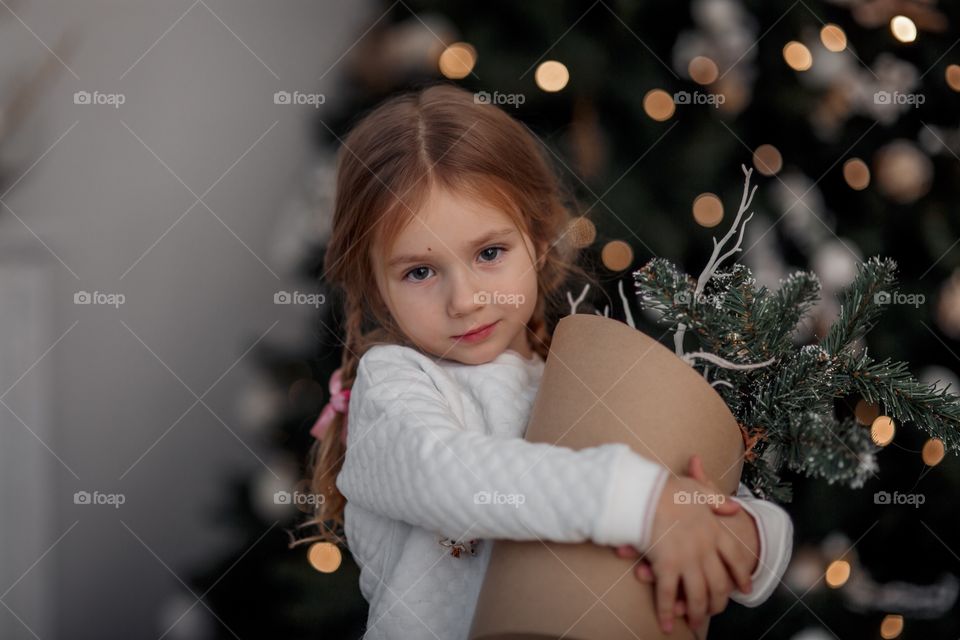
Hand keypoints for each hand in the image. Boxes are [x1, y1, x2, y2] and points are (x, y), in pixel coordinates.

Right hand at [614, 454, 750, 632]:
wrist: (648, 490)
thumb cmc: (670, 488)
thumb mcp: (699, 490)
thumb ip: (718, 501)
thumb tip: (735, 508)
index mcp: (714, 532)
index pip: (735, 559)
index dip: (742, 576)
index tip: (745, 589)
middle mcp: (705, 550)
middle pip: (719, 584)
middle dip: (718, 602)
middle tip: (715, 611)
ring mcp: (687, 560)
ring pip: (699, 595)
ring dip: (698, 613)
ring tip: (696, 623)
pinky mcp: (667, 566)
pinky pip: (668, 595)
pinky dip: (667, 613)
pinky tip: (667, 625)